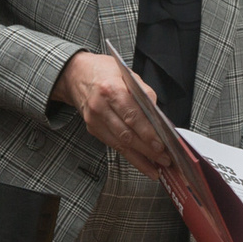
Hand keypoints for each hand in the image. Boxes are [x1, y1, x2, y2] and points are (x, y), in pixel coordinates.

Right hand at [54, 50, 170, 178]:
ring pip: (119, 145)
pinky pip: (113, 145)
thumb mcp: (129, 75)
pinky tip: (142, 162)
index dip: (147, 133)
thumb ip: (145, 95)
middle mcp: (99, 106)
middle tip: (165, 160)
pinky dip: (130, 156)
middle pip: (126, 134)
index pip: (132, 116)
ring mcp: (94, 120)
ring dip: (139, 159)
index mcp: (111, 89)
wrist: (77, 74)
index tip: (161, 145)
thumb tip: (159, 118)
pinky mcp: (93, 129)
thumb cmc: (106, 73)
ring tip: (156, 168)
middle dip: (147, 150)